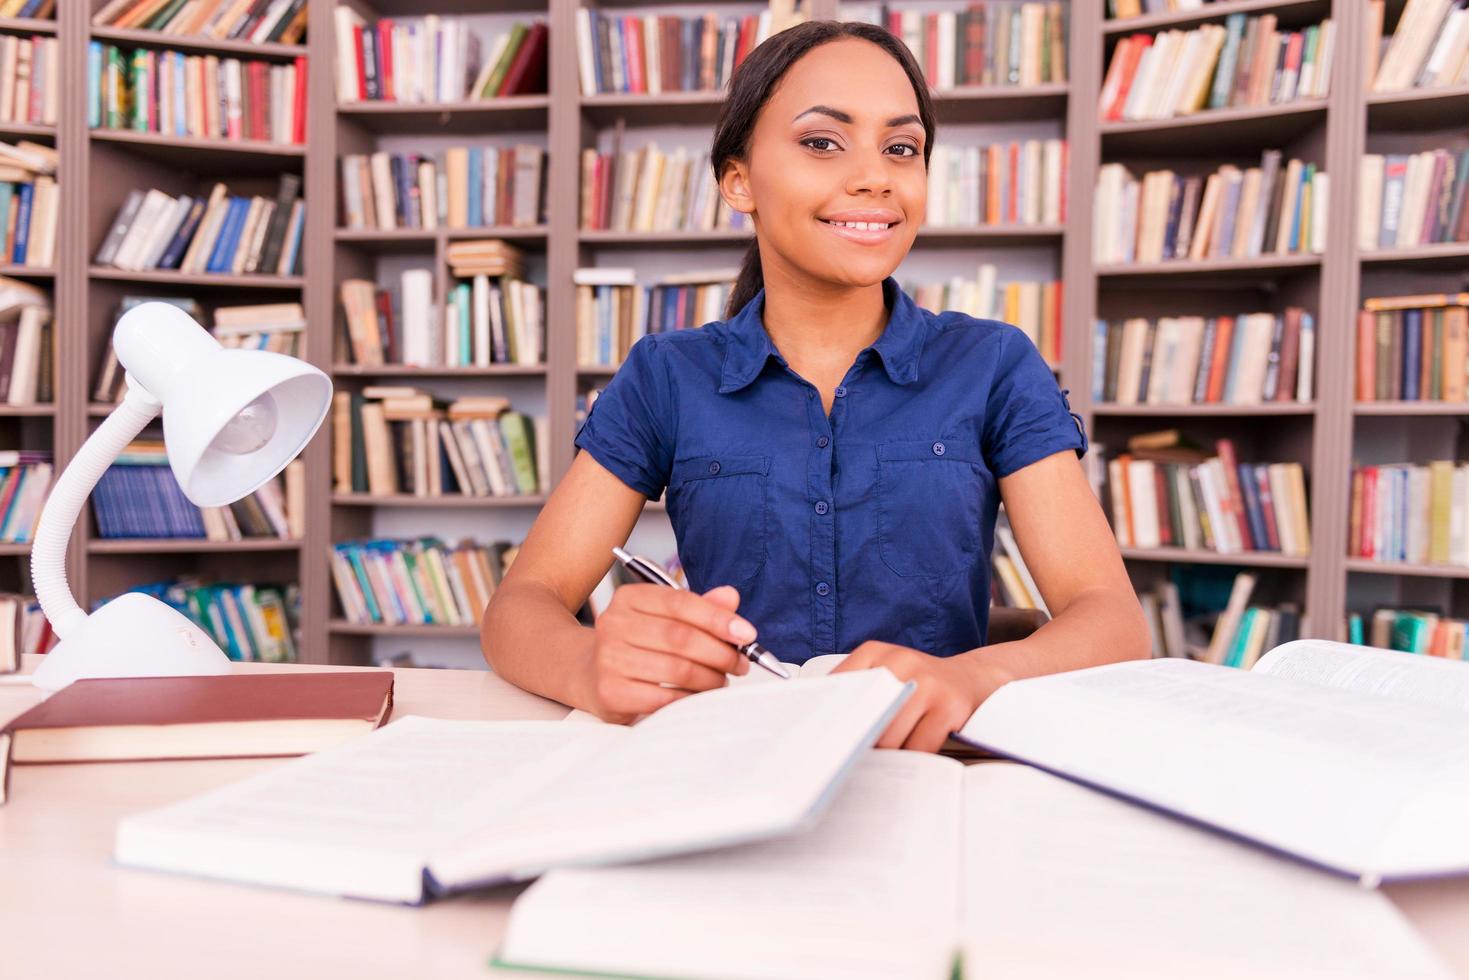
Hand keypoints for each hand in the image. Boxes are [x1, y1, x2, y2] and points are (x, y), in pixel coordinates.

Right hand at [588, 583, 754, 723]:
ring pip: (677, 669)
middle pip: (681, 637)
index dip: (718, 618)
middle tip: (740, 663)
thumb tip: (731, 597)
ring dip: (710, 678)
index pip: (680, 602)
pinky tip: (700, 696)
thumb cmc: (636, 644)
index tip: (747, 634)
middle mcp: (613, 624)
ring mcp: (609, 659)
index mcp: (629, 598)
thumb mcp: (664, 618)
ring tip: (722, 680)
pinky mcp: (611, 691)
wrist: (590, 675)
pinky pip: (665, 698)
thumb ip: (700, 606)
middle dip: (720, 652)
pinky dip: (691, 698)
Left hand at [833, 641, 1011, 752]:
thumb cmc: (917, 681)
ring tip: (880, 756)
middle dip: (855, 740)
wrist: (969, 678)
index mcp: (876, 652)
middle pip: (864, 715)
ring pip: (890, 736)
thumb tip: (822, 724)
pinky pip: (919, 746)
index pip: (841, 686)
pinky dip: (909, 756)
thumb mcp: (883, 672)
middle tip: (846, 757)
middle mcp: (902, 662)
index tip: (820, 738)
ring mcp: (928, 684)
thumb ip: (855, 689)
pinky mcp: (950, 707)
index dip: (830, 716)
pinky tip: (906, 756)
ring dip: (883, 754)